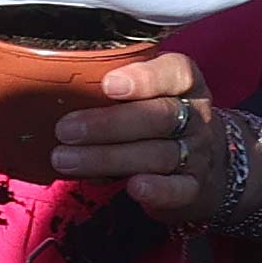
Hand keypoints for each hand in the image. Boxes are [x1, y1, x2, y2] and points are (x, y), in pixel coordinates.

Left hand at [51, 52, 219, 217]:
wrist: (208, 164)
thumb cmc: (160, 117)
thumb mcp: (151, 93)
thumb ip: (116, 87)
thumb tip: (54, 86)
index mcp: (185, 83)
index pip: (175, 72)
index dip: (144, 78)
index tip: (108, 85)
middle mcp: (196, 116)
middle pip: (158, 117)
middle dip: (107, 124)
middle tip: (64, 130)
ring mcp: (198, 153)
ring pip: (158, 154)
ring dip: (108, 158)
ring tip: (66, 160)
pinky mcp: (195, 188)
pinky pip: (179, 189)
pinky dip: (157, 190)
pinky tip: (132, 188)